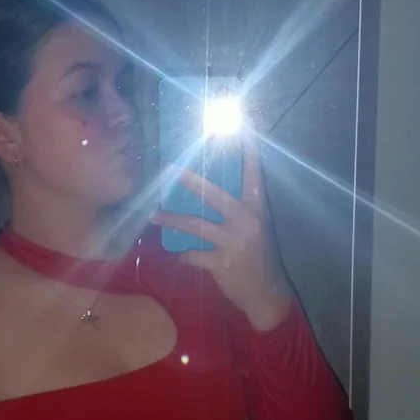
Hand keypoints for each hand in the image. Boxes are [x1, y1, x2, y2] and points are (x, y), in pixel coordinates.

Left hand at [150, 132, 292, 330]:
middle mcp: (247, 221)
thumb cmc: (258, 257)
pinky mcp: (223, 263)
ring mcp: (235, 242)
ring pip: (196, 225)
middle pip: (214, 194)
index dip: (247, 149)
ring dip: (171, 220)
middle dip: (190, 181)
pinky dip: (185, 255)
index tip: (241, 125)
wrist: (266, 294)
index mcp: (257, 208)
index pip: (252, 173)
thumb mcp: (255, 229)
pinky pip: (194, 254)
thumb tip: (204, 191)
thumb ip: (237, 210)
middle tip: (169, 168)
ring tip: (153, 215)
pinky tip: (182, 255)